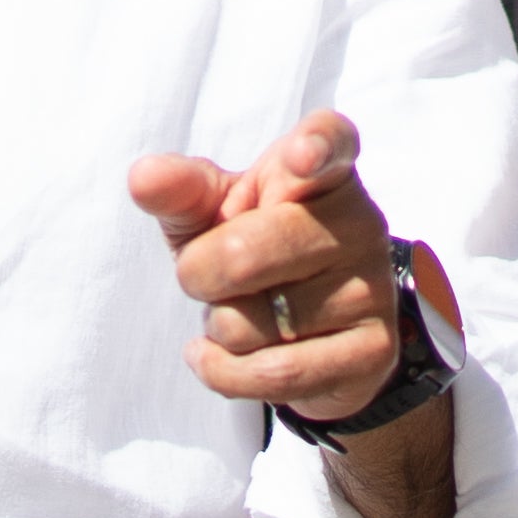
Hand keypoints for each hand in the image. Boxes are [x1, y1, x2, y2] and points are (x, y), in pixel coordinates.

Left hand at [129, 108, 431, 421]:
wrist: (305, 326)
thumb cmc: (251, 249)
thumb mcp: (211, 213)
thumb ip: (180, 191)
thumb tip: (145, 178)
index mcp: (321, 172)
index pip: (330, 143)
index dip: (315, 148)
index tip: (301, 155)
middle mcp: (359, 222)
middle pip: (242, 256)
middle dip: (200, 276)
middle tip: (214, 274)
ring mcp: (372, 289)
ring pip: (251, 325)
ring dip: (219, 329)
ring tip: (239, 313)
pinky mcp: (373, 351)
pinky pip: (275, 374)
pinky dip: (225, 373)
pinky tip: (216, 356)